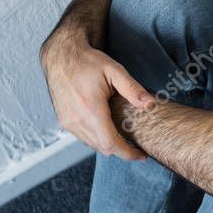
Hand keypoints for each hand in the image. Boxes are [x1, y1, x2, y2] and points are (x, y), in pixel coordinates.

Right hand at [41, 32, 154, 160]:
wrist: (61, 57)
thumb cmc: (88, 62)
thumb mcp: (115, 71)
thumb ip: (133, 89)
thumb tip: (151, 104)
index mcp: (90, 110)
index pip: (111, 143)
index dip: (128, 153)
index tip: (142, 156)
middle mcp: (76, 120)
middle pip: (102, 148)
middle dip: (122, 151)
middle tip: (138, 147)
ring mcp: (68, 122)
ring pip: (92, 145)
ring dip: (109, 145)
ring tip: (125, 138)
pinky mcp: (64, 121)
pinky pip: (83, 138)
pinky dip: (97, 138)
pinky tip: (108, 129)